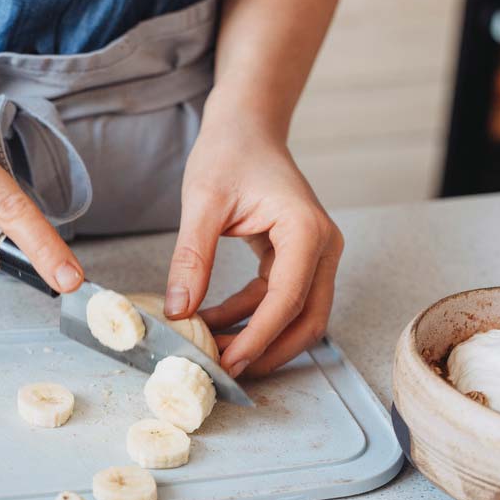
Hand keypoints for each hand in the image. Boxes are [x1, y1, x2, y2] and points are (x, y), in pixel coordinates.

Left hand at [166, 120, 342, 377]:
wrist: (247, 125)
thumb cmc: (230, 152)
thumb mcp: (203, 202)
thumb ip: (192, 257)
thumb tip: (178, 310)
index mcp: (306, 231)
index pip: (288, 301)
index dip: (257, 338)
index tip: (227, 364)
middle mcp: (322, 247)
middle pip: (308, 321)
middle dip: (269, 352)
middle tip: (227, 374)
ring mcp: (314, 255)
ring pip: (297, 317)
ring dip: (259, 339)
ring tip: (213, 351)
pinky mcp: (297, 259)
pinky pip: (279, 301)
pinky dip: (250, 318)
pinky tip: (213, 323)